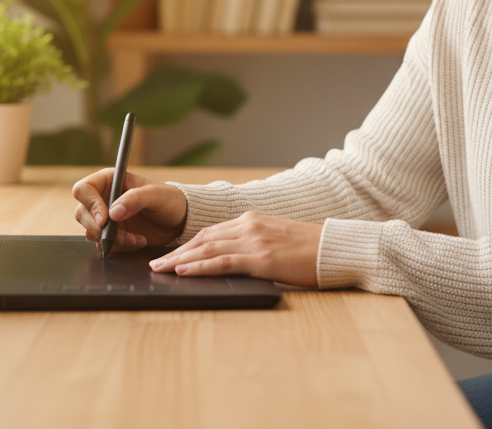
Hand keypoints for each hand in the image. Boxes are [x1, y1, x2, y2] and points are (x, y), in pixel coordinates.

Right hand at [72, 169, 187, 251]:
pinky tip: (138, 241)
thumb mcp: (156, 195)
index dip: (90, 204)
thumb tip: (113, 213)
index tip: (105, 219)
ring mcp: (105, 219)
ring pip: (91, 232)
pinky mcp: (111, 236)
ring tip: (135, 238)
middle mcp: (103, 199)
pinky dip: (119, 247)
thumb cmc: (169, 200)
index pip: (83, 189)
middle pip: (82, 214)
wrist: (179, 220)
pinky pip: (103, 245)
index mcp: (109, 181)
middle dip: (99, 228)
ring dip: (112, 239)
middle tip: (118, 234)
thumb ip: (135, 199)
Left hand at [148, 212, 321, 287]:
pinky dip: (200, 267)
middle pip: (202, 238)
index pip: (210, 231)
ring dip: (180, 260)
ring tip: (161, 269)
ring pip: (207, 249)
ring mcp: (254, 241)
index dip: (187, 244)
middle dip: (176, 252)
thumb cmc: (311, 249)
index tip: (170, 254)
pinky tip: (184, 271)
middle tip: (155, 263)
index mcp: (252, 220)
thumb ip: (254, 244)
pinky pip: (222, 262)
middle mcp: (248, 226)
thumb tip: (233, 259)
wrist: (336, 248)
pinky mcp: (261, 258)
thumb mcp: (277, 240)